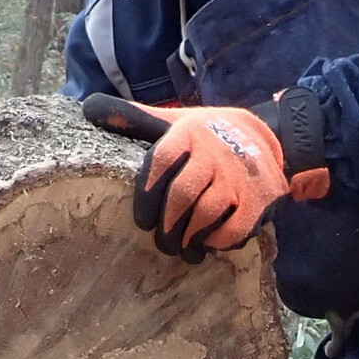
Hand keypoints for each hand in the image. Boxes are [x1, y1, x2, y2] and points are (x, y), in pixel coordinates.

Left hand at [83, 92, 329, 263]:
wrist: (271, 137)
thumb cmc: (209, 136)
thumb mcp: (175, 122)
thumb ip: (135, 120)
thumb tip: (88, 108)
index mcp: (189, 133)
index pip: (161, 161)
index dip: (146, 194)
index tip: (141, 221)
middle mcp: (214, 153)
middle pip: (182, 195)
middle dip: (166, 225)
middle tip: (161, 242)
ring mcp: (238, 177)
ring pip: (206, 214)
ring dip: (188, 238)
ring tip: (180, 249)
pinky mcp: (259, 200)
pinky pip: (233, 229)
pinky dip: (216, 242)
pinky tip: (207, 245)